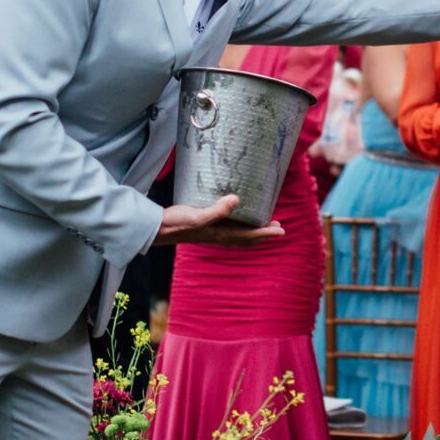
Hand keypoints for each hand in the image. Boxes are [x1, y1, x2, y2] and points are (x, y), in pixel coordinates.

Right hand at [153, 195, 285, 246]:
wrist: (157, 228)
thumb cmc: (175, 222)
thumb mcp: (197, 215)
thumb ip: (216, 210)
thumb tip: (237, 200)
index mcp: (219, 234)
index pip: (248, 236)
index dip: (266, 233)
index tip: (281, 230)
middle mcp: (218, 235)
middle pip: (246, 238)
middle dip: (263, 234)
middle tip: (278, 228)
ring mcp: (211, 232)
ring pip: (238, 235)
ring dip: (252, 231)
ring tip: (264, 224)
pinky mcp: (204, 226)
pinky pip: (228, 229)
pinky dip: (238, 227)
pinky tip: (235, 218)